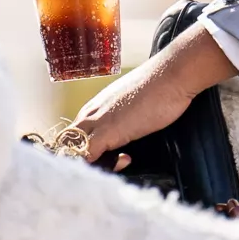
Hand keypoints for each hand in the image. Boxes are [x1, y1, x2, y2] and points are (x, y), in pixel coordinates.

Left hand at [61, 27, 237, 162]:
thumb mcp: (131, 102)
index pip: (75, 134)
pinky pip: (87, 156)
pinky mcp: (107, 131)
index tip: (109, 154)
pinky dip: (100, 165)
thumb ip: (122, 115)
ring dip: (90, 164)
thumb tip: (127, 126)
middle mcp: (89, 113)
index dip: (87, 148)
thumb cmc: (158, 86)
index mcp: (94, 106)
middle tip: (110, 164)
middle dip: (83, 159)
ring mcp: (96, 121)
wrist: (170, 74)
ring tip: (119, 163)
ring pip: (73, 150)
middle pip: (68, 143)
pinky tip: (125, 160)